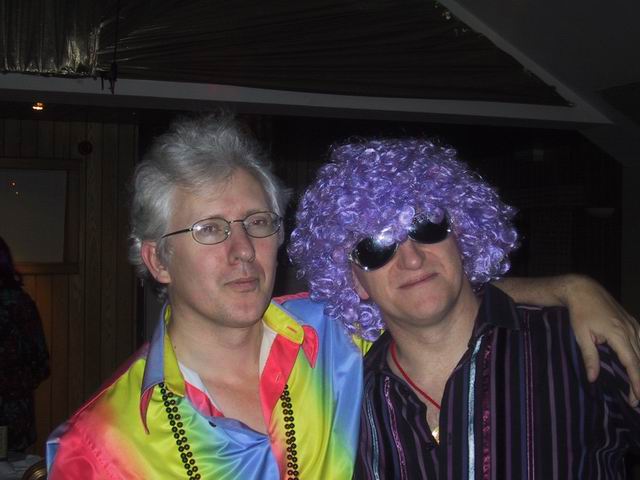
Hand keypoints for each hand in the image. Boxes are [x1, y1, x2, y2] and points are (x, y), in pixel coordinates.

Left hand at [562, 275, 639, 405]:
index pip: (632, 363)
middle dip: (639, 381)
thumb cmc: (579, 312)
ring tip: (636, 388)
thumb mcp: (581, 335)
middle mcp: (630, 330)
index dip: (637, 382)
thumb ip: (589, 357)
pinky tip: (637, 366)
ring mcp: (633, 325)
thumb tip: (592, 379)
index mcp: (618, 334)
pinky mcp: (632, 322)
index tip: (637, 397)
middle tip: (635, 401)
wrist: (583, 289)